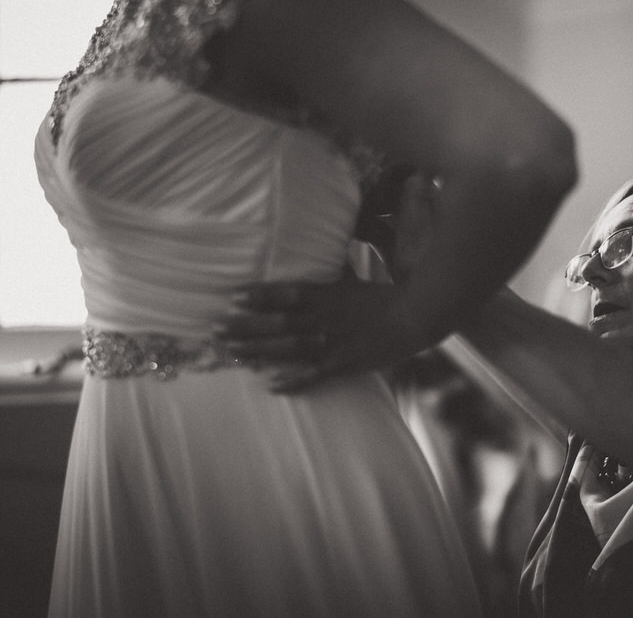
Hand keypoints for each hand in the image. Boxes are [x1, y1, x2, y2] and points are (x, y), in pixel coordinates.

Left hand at [215, 275, 434, 391]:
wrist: (416, 317)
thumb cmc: (384, 297)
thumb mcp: (354, 279)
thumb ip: (333, 270)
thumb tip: (323, 247)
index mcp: (327, 295)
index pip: (288, 293)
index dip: (260, 295)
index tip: (233, 297)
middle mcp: (325, 317)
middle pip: (280, 322)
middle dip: (247, 327)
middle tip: (216, 330)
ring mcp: (334, 341)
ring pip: (290, 348)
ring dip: (259, 351)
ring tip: (232, 354)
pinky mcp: (346, 362)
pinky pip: (316, 373)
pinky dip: (295, 380)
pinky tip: (272, 385)